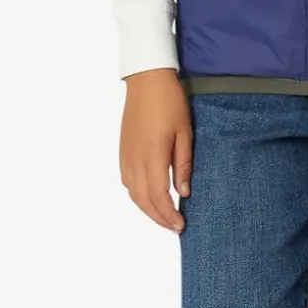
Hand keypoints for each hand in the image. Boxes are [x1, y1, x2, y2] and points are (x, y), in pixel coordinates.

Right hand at [120, 68, 191, 231]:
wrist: (147, 79)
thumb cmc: (170, 102)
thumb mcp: (185, 132)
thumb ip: (183, 164)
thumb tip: (184, 193)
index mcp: (152, 156)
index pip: (158, 196)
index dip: (168, 215)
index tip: (181, 226)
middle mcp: (135, 159)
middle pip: (143, 200)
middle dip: (159, 218)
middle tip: (174, 227)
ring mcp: (126, 155)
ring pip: (133, 193)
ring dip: (147, 209)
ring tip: (164, 217)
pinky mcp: (123, 150)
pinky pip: (127, 181)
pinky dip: (137, 195)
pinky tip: (149, 196)